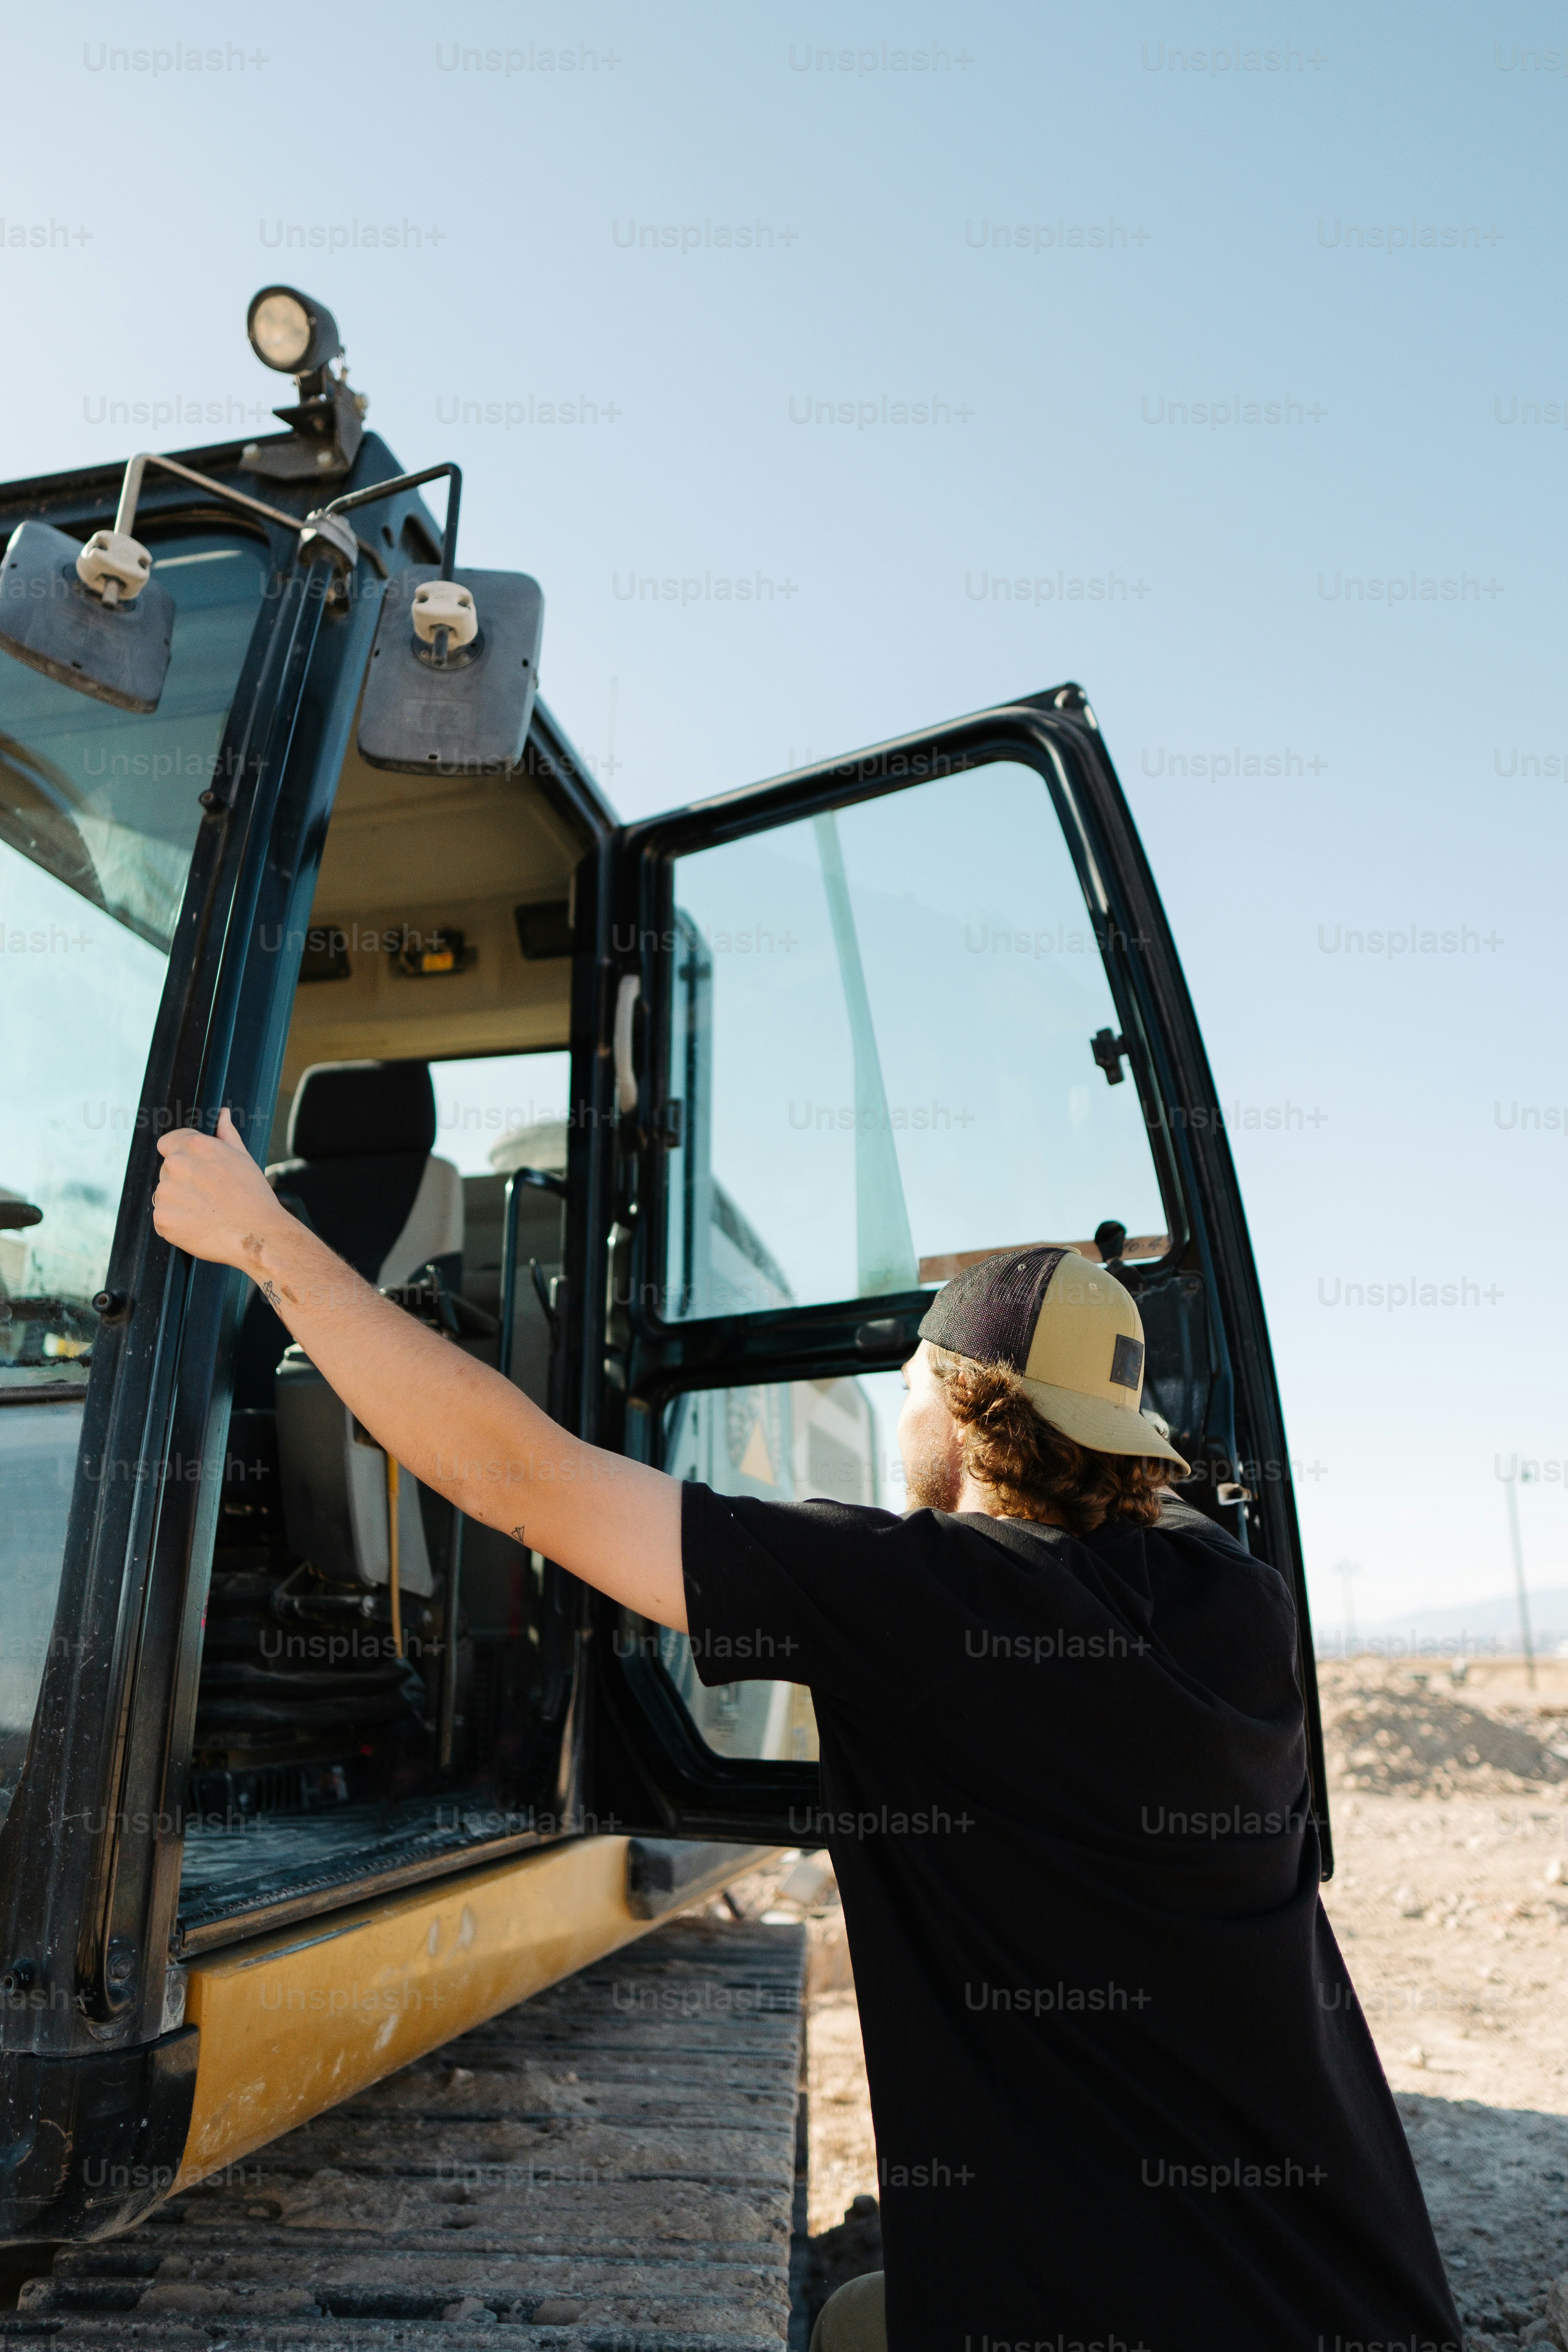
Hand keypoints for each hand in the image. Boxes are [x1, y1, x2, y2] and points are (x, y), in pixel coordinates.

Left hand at [154, 1108, 287, 1269]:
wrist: (257, 1235)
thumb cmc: (254, 1197)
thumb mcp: (243, 1158)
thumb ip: (226, 1134)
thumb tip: (223, 1115)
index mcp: (194, 1146)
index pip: (168, 1142)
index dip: (181, 1155)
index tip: (196, 1171)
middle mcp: (175, 1165)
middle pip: (168, 1170)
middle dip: (184, 1182)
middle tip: (210, 1197)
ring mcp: (166, 1193)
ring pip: (165, 1195)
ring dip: (180, 1204)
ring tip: (207, 1213)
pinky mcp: (162, 1219)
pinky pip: (163, 1219)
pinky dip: (177, 1225)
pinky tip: (199, 1226)